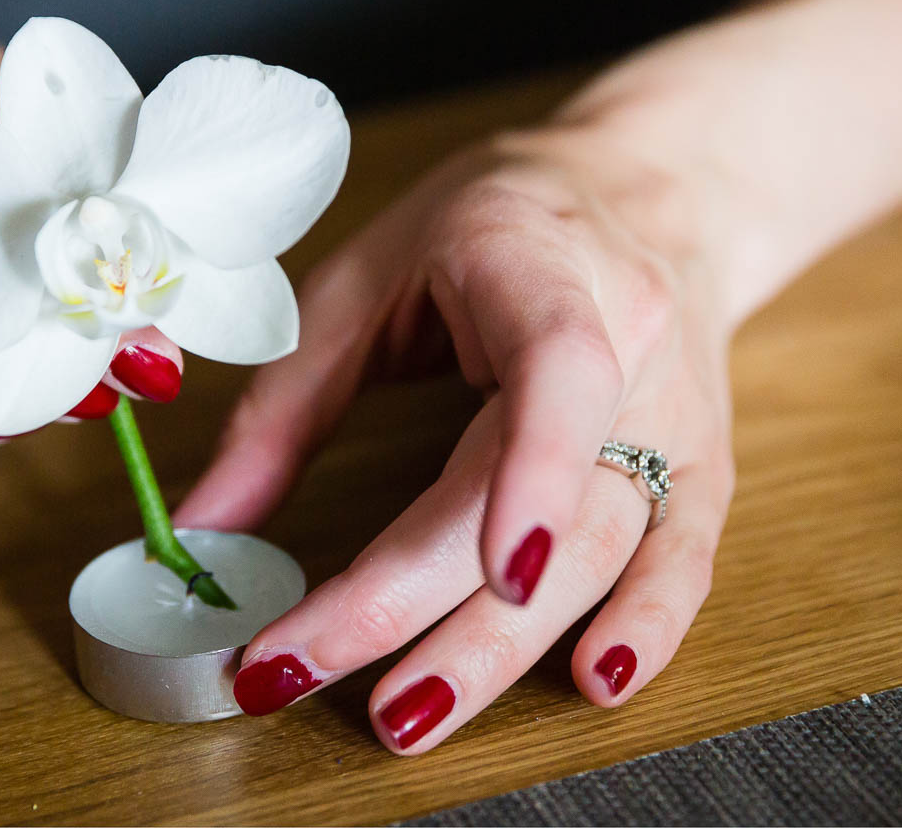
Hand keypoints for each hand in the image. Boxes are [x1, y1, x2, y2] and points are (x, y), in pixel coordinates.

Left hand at [176, 126, 735, 750]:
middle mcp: (632, 344)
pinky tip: (593, 684)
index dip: (535, 473)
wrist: (645, 190)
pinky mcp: (699, 462)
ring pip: (610, 548)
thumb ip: (285, 399)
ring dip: (507, 646)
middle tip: (309, 668)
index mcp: (543, 268)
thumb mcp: (367, 272)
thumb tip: (202, 526)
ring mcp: (676, 412)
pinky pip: (685, 560)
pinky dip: (645, 630)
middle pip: (549, 498)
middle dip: (428, 604)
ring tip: (407, 712)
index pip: (561, 371)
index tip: (493, 569)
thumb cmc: (493, 218)